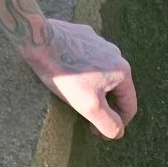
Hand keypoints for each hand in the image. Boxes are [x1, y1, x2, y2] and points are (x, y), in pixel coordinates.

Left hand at [20, 19, 136, 138]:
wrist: (38, 40)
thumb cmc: (64, 74)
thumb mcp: (90, 107)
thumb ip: (110, 124)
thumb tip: (118, 132)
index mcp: (122, 71)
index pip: (129, 106)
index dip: (117, 124)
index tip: (98, 132)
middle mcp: (115, 53)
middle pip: (116, 90)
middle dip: (104, 106)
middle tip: (86, 116)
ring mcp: (99, 42)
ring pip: (102, 74)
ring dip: (94, 88)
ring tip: (76, 95)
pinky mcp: (83, 34)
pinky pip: (89, 59)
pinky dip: (83, 71)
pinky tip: (69, 74)